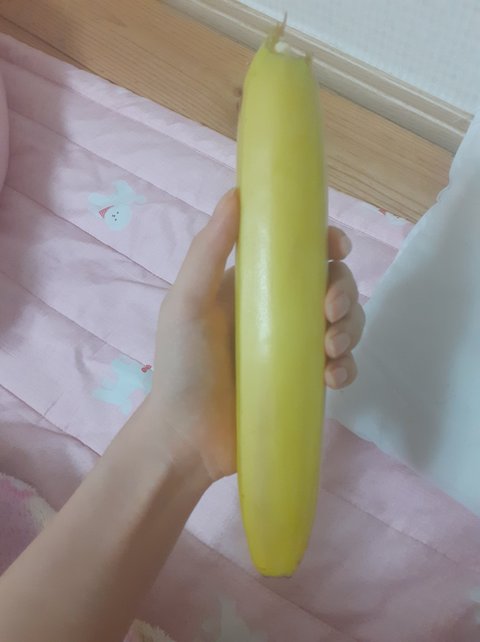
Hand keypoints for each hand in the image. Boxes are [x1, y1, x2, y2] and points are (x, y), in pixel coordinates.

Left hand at [149, 189, 364, 481]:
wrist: (187, 438)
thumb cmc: (182, 366)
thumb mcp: (188, 302)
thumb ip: (209, 250)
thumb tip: (236, 192)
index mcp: (252, 286)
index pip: (298, 253)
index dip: (325, 244)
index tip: (338, 248)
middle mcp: (278, 312)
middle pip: (331, 285)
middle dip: (345, 291)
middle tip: (331, 312)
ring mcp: (294, 348)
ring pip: (345, 323)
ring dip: (352, 328)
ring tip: (332, 350)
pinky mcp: (306, 382)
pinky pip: (343, 365)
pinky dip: (347, 366)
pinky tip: (332, 377)